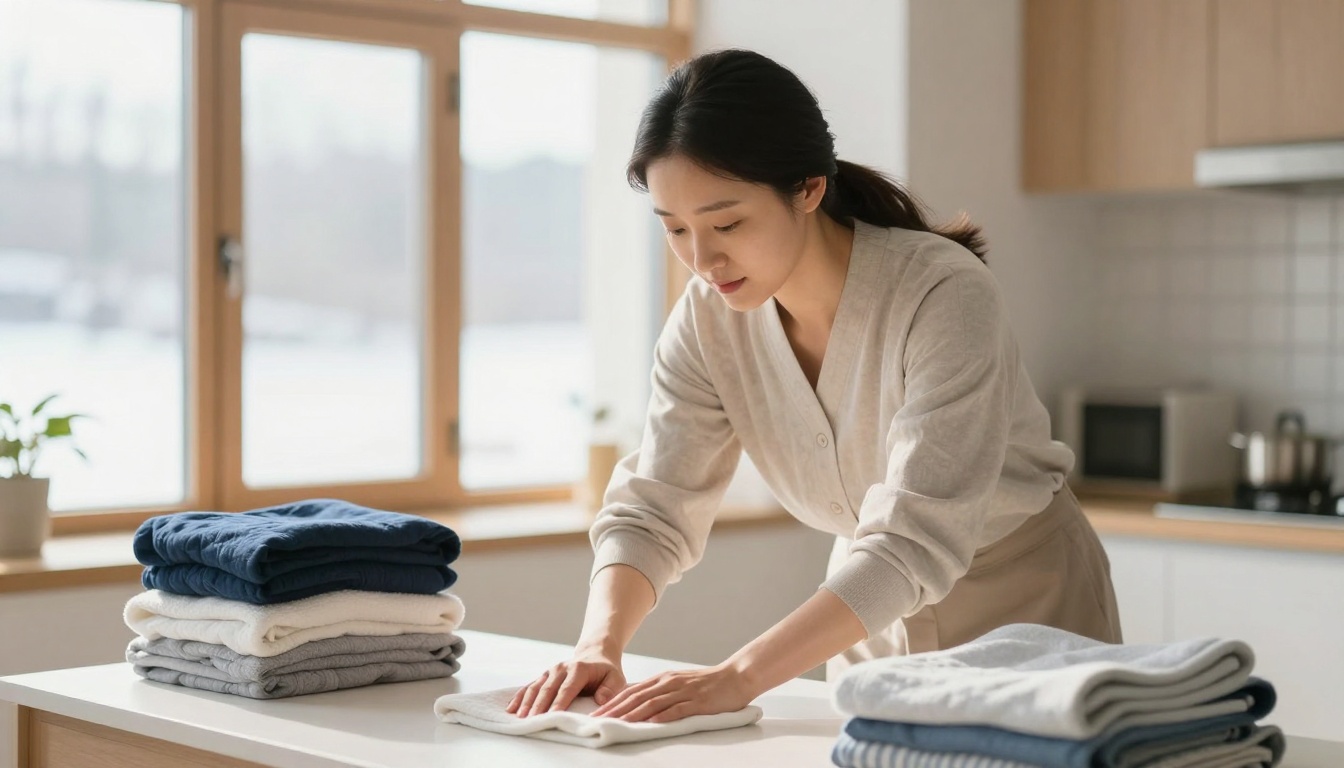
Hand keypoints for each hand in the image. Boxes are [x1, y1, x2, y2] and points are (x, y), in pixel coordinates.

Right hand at [506, 651, 625, 717]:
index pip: (567, 689)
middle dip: (539, 706)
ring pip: (536, 687)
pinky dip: (520, 697)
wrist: (595, 654)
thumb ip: (610, 689)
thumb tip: (601, 700)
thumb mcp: (615, 678)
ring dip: (527, 702)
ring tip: (520, 717)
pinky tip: (511, 708)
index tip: (552, 716)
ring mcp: (550, 671)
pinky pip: (529, 687)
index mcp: (579, 669)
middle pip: (548, 689)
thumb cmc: (606, 671)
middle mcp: (561, 668)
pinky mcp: (544, 676)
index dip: (559, 703)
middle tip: (531, 721)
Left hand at [590, 663, 755, 722]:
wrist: (735, 676)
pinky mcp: (697, 701)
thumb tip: (638, 703)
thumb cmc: (707, 683)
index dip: (613, 702)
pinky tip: (652, 723)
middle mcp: (669, 683)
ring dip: (633, 714)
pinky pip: (677, 709)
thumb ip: (660, 691)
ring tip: (618, 723)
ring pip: (653, 703)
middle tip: (598, 720)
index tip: (597, 713)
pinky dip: (663, 716)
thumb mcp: (679, 683)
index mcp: (663, 679)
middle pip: (637, 697)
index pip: (632, 690)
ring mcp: (683, 691)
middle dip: (616, 709)